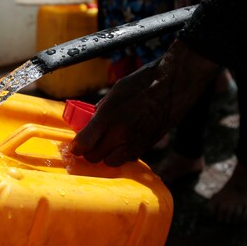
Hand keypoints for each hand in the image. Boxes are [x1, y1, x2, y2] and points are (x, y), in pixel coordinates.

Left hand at [70, 39, 219, 165]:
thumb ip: (101, 110)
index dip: (76, 147)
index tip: (74, 147)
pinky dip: (121, 155)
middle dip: (88, 153)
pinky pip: (128, 158)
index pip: (84, 142)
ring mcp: (135, 142)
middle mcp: (120, 133)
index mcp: (109, 117)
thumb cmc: (143, 83)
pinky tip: (122, 143)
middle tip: (88, 145)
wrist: (172, 86)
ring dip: (105, 156)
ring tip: (105, 145)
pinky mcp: (147, 146)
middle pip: (95, 157)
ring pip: (111, 162)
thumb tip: (91, 122)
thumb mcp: (114, 92)